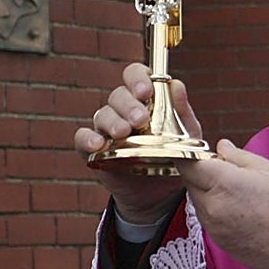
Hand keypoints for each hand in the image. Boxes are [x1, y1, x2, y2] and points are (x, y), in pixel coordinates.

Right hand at [73, 62, 202, 224]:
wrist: (162, 192)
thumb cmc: (175, 155)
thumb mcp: (186, 135)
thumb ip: (182, 112)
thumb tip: (177, 84)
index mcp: (145, 99)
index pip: (135, 76)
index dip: (138, 78)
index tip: (146, 91)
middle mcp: (123, 110)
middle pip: (118, 96)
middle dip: (128, 105)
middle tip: (140, 119)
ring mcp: (107, 129)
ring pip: (102, 114)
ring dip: (113, 122)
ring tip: (124, 133)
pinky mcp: (94, 151)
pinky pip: (83, 138)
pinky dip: (88, 139)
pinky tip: (98, 144)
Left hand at [176, 139, 268, 268]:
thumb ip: (239, 156)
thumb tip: (222, 147)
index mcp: (223, 183)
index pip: (188, 164)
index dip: (191, 154)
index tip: (201, 151)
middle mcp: (211, 206)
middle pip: (190, 181)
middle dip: (201, 172)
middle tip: (225, 169)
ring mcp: (212, 226)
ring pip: (197, 199)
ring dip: (207, 190)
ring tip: (237, 191)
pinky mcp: (217, 240)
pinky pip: (207, 217)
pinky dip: (215, 208)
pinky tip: (238, 208)